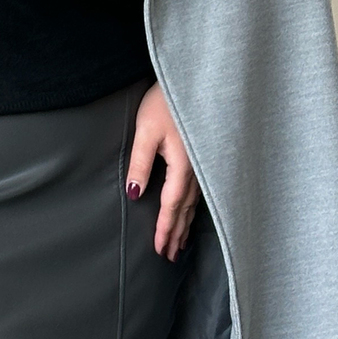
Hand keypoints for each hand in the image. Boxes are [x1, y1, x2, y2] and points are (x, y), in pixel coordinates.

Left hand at [126, 82, 199, 260]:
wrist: (195, 82)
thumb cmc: (166, 102)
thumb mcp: (146, 131)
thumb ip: (139, 163)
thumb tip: (134, 194)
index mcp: (183, 165)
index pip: (171, 206)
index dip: (165, 229)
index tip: (159, 249)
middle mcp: (198, 170)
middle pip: (185, 210)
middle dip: (176, 234)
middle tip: (169, 256)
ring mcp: (203, 165)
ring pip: (194, 203)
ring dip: (186, 225)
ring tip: (179, 245)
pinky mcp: (203, 158)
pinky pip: (200, 192)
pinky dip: (193, 209)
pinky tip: (191, 215)